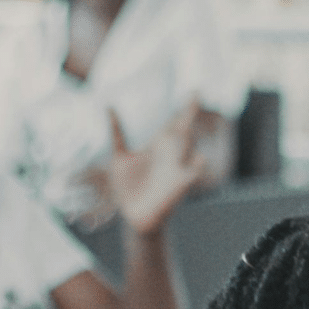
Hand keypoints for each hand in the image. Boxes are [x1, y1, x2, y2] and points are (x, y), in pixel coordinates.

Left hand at [104, 107, 206, 237]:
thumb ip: (117, 132)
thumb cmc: (128, 187)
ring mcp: (177, 168)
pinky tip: (199, 158)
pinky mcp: (179, 185)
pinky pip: (192, 174)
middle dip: (189, 113)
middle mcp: (171, 154)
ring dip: (189, 134)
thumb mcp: (119, 157)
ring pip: (188, 147)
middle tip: (196, 94)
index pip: (174, 122)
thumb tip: (109, 105)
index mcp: (158, 146)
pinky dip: (198, 166)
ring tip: (188, 120)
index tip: (194, 91)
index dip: (184, 108)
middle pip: (183, 129)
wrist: (134, 216)